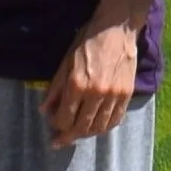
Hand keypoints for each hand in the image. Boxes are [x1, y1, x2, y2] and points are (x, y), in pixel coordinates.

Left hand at [43, 21, 141, 144]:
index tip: (53, 125)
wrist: (117, 29)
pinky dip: (105, 127)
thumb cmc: (87, 41)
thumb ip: (56, 88)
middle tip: (61, 141)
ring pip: (99, 127)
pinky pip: (115, 119)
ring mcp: (113, 95)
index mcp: (77, 84)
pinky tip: (97, 127)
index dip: (57, 125)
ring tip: (78, 133)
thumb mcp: (66, 61)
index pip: (64, 118)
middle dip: (68, 137)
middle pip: (81, 127)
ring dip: (86, 134)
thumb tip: (44, 110)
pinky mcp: (127, 94)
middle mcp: (95, 93)